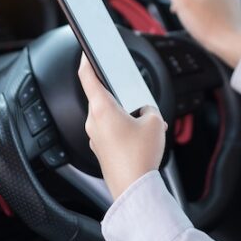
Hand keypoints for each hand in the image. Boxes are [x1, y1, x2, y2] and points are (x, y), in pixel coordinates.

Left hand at [77, 54, 166, 199]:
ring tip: (144, 122)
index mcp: (102, 108)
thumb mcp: (154, 122)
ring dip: (124, 114)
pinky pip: (111, 131)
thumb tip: (146, 111)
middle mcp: (94, 122)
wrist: (134, 188)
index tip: (86, 51)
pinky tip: (140, 136)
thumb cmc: (139, 157)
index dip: (87, 61)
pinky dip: (124, 129)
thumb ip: (149, 109)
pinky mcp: (101, 149)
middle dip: (120, 95)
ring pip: (108, 116)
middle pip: (102, 97)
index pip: (88, 77)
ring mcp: (95, 137)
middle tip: (133, 94)